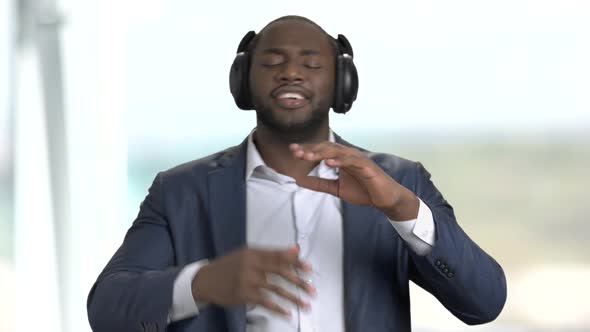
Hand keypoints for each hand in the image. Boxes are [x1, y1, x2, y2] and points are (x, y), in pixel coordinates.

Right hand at [192, 246, 314, 316]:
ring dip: (293, 298)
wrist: (206, 279)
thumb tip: (295, 249)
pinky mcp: (244, 295)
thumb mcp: (247, 255)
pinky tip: (288, 313)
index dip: (296, 262)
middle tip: (312, 290)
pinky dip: (278, 308)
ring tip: (306, 304)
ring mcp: (248, 280)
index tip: (309, 269)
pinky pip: (265, 302)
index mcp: (254, 252)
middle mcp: (252, 265)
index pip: (279, 256)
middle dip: (299, 281)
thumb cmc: (230, 266)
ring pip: (276, 289)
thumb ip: (270, 253)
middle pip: (281, 272)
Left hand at [289, 142, 418, 220]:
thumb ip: (319, 184)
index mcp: (341, 158)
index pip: (321, 151)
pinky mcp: (366, 166)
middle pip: (327, 147)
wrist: (384, 199)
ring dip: (322, 153)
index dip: (307, 149)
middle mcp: (348, 155)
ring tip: (308, 156)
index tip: (293, 150)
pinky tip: (329, 163)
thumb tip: (299, 180)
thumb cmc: (363, 191)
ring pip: (337, 151)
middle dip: (311, 149)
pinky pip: (351, 160)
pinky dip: (340, 161)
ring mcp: (358, 159)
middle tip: (297, 152)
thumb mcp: (336, 188)